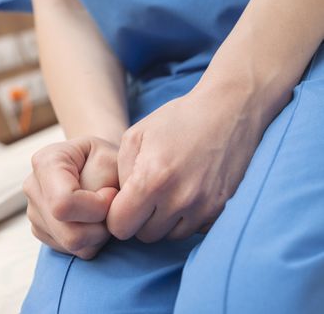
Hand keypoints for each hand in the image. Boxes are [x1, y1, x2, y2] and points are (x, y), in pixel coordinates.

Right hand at [24, 137, 118, 258]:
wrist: (99, 162)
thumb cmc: (107, 158)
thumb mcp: (113, 158)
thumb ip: (107, 182)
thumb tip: (102, 214)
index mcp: (45, 161)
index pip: (64, 204)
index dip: (97, 208)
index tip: (111, 192)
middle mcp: (33, 187)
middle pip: (69, 233)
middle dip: (101, 227)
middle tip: (112, 206)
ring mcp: (33, 211)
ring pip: (73, 245)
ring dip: (99, 234)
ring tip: (104, 210)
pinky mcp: (41, 231)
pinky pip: (72, 251)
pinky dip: (91, 240)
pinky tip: (93, 218)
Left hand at [107, 86, 263, 241]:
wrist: (229, 109)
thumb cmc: (176, 120)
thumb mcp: (134, 136)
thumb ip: (120, 175)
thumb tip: (119, 204)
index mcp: (151, 179)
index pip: (120, 226)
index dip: (117, 216)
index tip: (122, 202)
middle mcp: (179, 199)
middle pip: (144, 236)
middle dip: (140, 219)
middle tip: (146, 195)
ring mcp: (204, 207)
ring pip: (170, 236)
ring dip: (164, 220)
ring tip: (168, 191)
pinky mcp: (222, 209)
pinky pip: (194, 229)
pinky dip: (187, 218)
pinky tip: (187, 193)